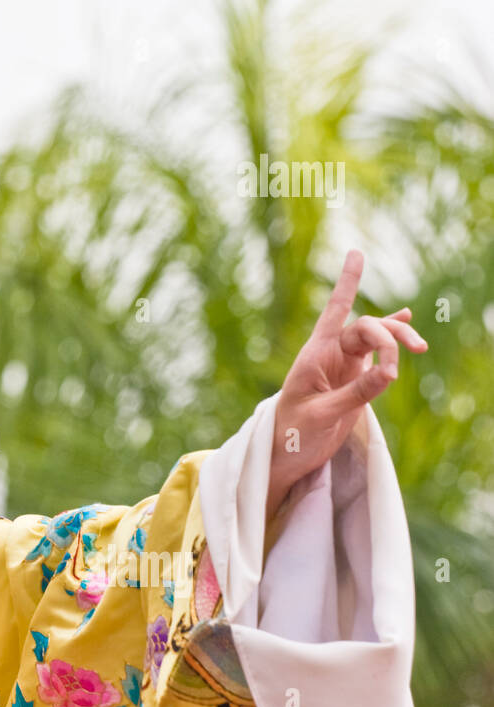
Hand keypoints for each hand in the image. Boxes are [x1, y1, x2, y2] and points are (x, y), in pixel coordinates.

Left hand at [266, 249, 427, 521]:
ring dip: (399, 338)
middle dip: (391, 337)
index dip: (347, 283)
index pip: (334, 311)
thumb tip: (390, 373)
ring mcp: (344, 364)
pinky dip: (392, 338)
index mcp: (315, 354)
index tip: (356, 253)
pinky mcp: (354, 378)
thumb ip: (354, 394)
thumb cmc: (293, 433)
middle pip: (368, 328)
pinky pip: (377, 352)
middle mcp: (330, 353)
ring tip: (421, 348)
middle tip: (400, 368)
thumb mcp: (321, 415)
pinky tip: (406, 317)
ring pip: (376, 338)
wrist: (286, 453)